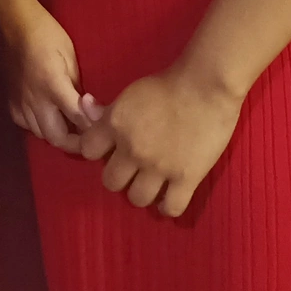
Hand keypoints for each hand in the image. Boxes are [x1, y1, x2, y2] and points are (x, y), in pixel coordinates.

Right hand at [0, 0, 99, 153]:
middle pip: (57, 137)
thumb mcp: (70, 55)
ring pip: (41, 135)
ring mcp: (20, 103)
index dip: (95, 128)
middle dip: (76, 142)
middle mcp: (34, 100)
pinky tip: (49, 117)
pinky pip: (27, 125)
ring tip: (73, 128)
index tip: (107, 129)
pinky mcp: (11, 102)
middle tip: (91, 137)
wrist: (13, 22)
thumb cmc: (47, 33)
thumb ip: (77, 86)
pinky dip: (40, 127)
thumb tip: (90, 109)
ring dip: (58, 135)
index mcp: (52, 85)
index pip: (78, 119)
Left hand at [76, 63, 242, 216]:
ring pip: (137, 198)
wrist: (206, 85)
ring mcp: (159, 167)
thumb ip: (108, 110)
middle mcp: (132, 150)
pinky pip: (171, 207)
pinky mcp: (186, 178)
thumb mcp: (130, 93)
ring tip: (151, 184)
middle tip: (132, 169)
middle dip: (119, 176)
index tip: (109, 150)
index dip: (97, 151)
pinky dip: (168, 207)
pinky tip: (169, 199)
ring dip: (142, 192)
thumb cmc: (168, 83)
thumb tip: (85, 107)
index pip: (88, 151)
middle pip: (110, 182)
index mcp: (115, 125)